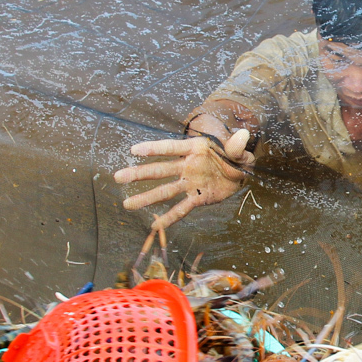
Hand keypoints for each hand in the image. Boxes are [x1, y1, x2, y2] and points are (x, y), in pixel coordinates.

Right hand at [115, 129, 254, 230]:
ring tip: (127, 204)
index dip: (153, 149)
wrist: (241, 171)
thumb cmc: (235, 156)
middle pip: (160, 170)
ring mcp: (190, 182)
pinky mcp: (197, 197)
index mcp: (195, 149)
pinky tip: (154, 226)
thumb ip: (237, 146)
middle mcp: (187, 166)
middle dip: (139, 174)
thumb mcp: (239, 149)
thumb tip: (244, 135)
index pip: (170, 148)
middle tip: (118, 177)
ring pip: (165, 191)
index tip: (134, 151)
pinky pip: (182, 209)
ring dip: (146, 197)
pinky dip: (170, 218)